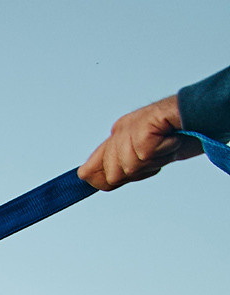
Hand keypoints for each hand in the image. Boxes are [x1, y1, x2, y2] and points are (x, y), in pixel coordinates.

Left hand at [79, 93, 200, 190]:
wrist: (204, 115)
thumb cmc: (181, 136)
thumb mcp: (148, 157)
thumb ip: (124, 168)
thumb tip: (94, 180)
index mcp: (118, 137)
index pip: (91, 168)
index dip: (100, 179)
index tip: (101, 179)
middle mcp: (120, 131)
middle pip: (112, 175)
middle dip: (138, 172)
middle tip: (157, 155)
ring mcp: (130, 129)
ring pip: (129, 168)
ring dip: (154, 162)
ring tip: (166, 146)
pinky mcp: (142, 127)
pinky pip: (144, 156)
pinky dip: (163, 152)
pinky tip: (171, 139)